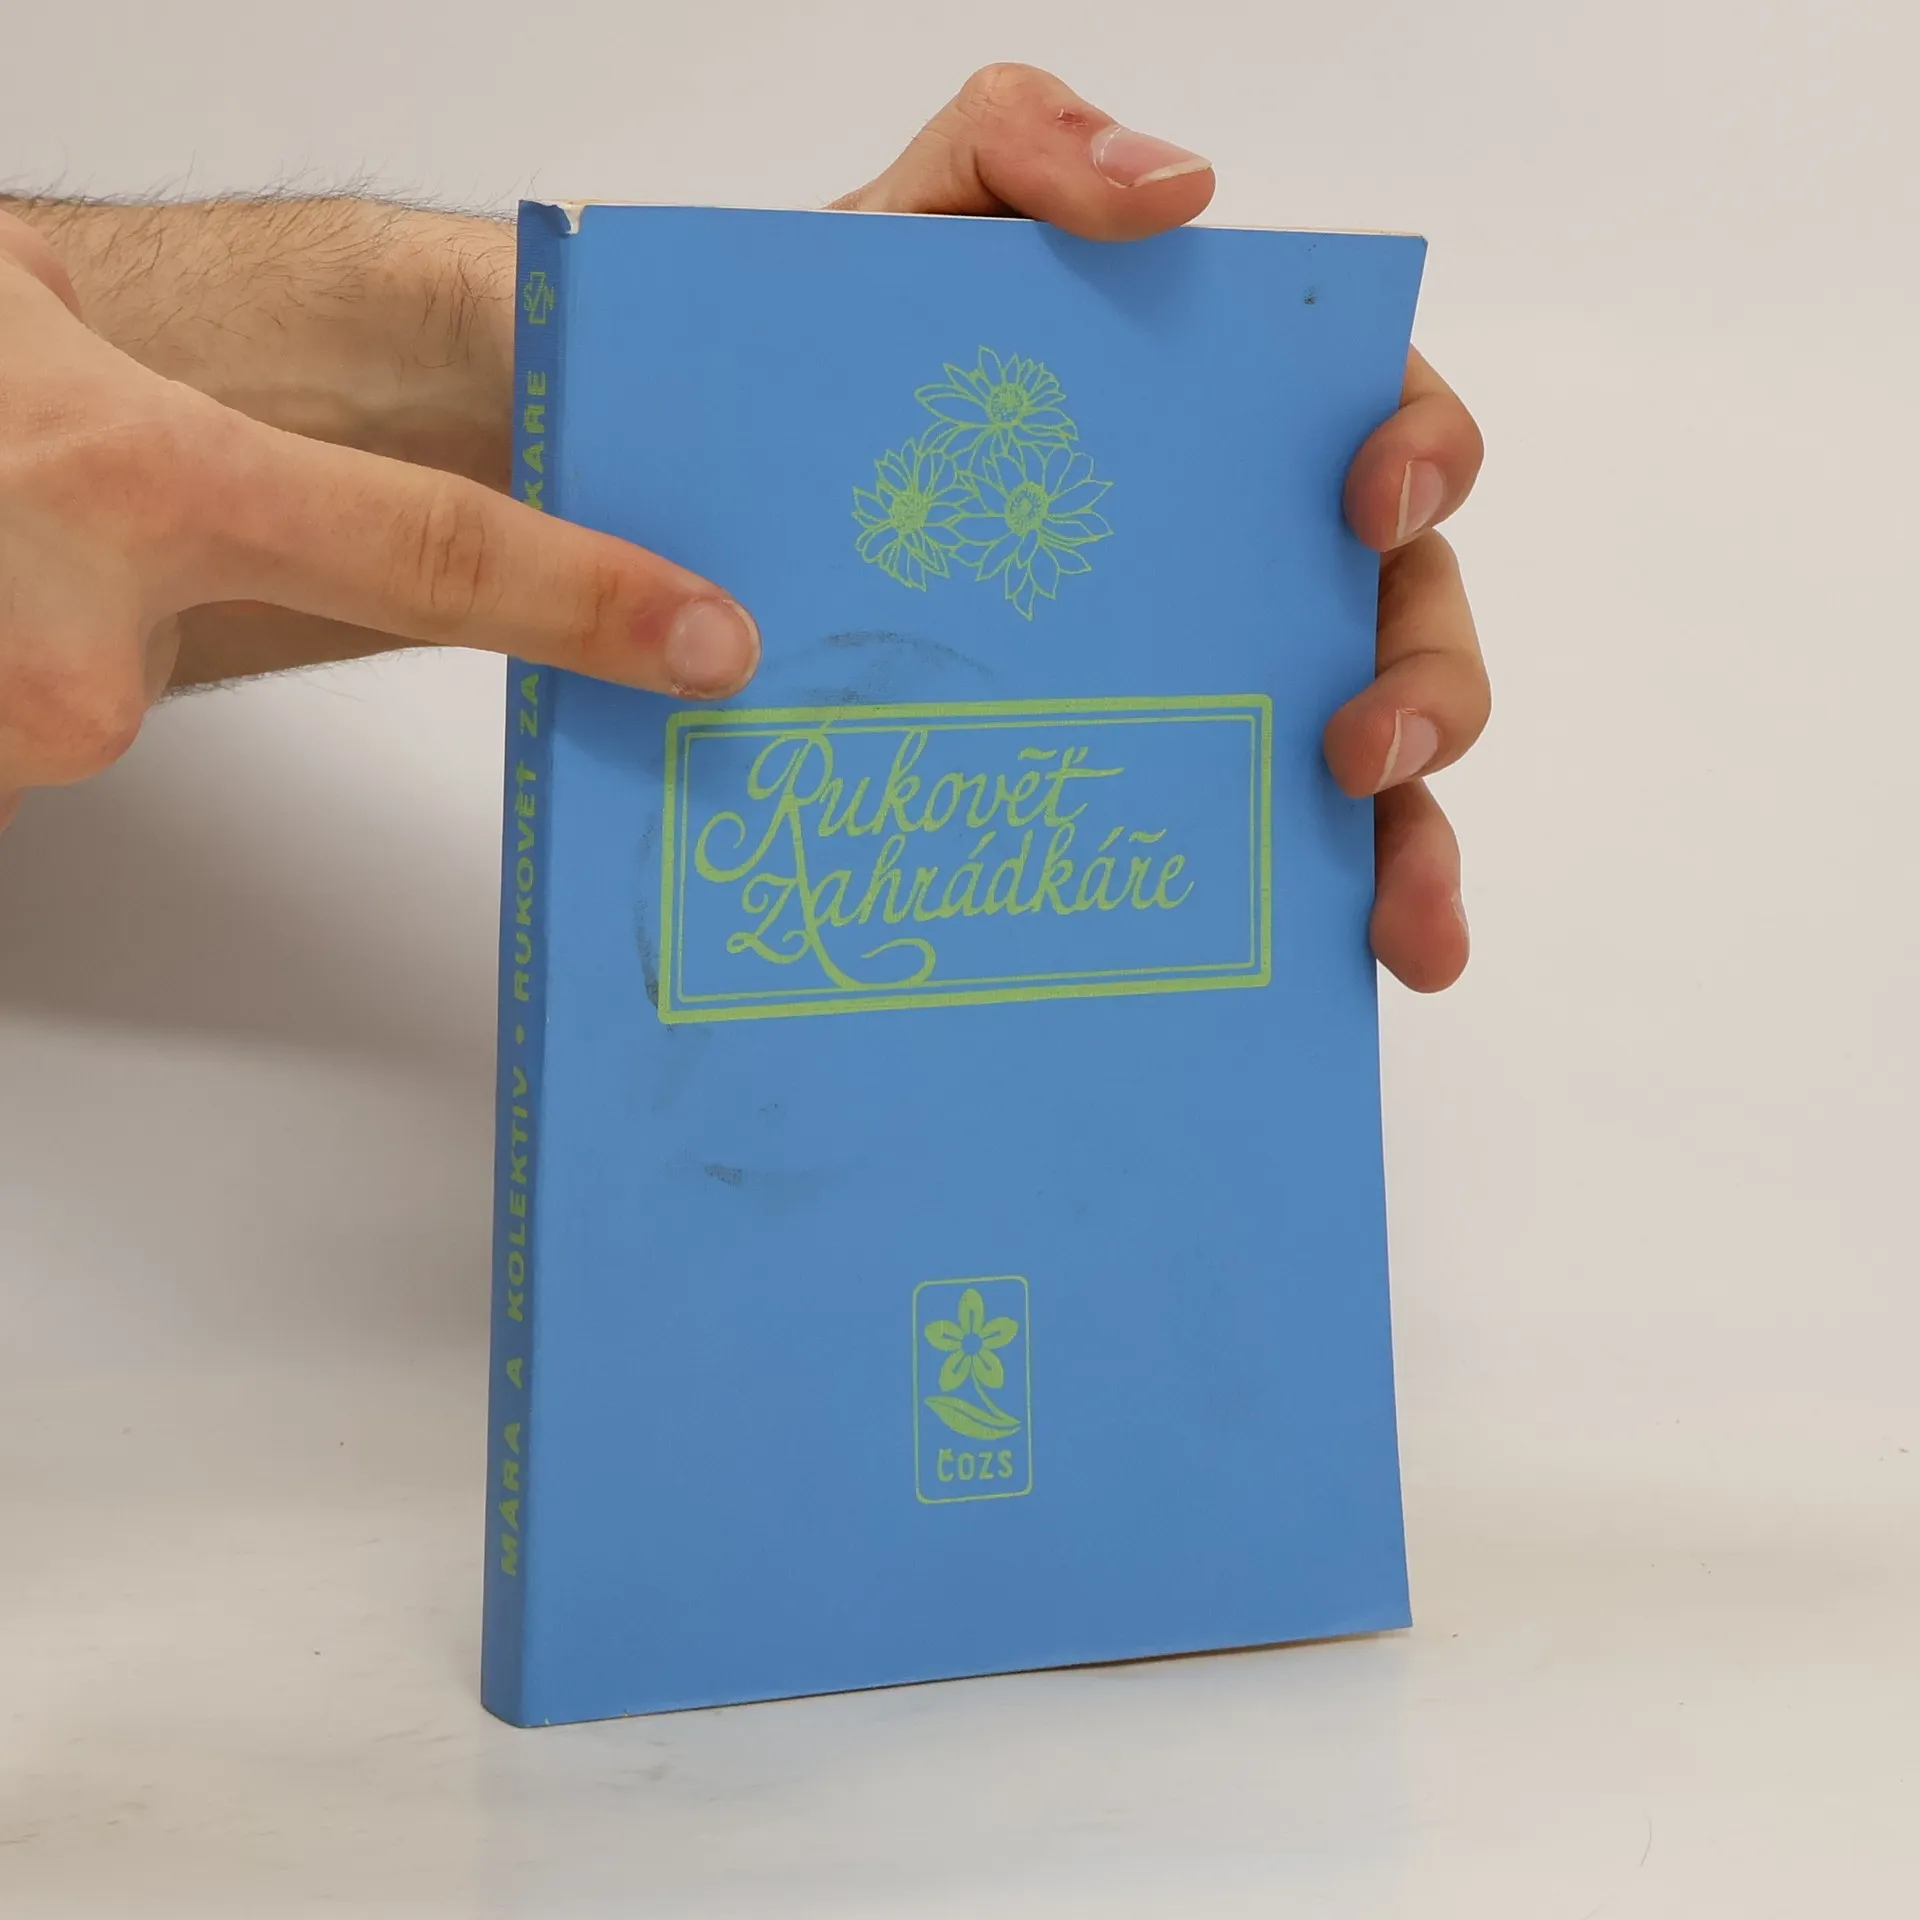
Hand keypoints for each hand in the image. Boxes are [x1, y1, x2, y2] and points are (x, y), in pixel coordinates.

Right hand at [0, 208, 760, 834]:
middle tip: (31, 507)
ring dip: (48, 612)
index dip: (593, 602)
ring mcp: (26, 732)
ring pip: (98, 689)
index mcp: (147, 484)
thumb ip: (196, 430)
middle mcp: (93, 631)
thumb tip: (320, 470)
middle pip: (221, 635)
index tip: (708, 644)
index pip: (442, 554)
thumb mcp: (40, 333)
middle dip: (147, 582)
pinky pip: (28, 724)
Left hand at [838, 65, 1487, 991]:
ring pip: (1372, 758)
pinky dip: (1337, 909)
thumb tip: (1183, 192)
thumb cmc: (832, 377)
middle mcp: (1239, 560)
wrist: (714, 511)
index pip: (1379, 424)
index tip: (1367, 509)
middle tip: (1361, 747)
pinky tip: (1361, 963)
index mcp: (1219, 430)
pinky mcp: (1143, 785)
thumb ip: (1023, 148)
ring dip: (1417, 838)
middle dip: (1431, 682)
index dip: (1420, 453)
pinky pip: (1269, 856)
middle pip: (1406, 614)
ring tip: (1400, 917)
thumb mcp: (907, 232)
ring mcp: (1201, 683)